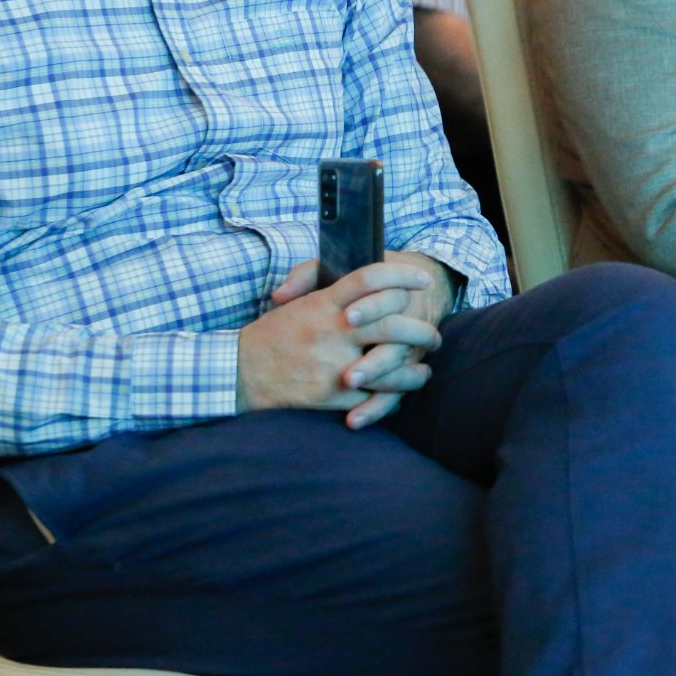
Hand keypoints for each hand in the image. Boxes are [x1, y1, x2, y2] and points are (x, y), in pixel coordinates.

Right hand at [239, 260, 441, 426]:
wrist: (240, 373)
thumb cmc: (270, 336)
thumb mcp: (294, 302)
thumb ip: (324, 287)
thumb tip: (365, 282)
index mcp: (323, 303)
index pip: (370, 279)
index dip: (401, 276)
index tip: (422, 280)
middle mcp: (331, 331)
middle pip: (391, 325)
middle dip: (421, 331)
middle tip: (434, 335)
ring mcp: (332, 365)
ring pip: (388, 367)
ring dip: (413, 372)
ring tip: (424, 371)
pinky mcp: (329, 396)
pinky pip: (370, 398)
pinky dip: (389, 398)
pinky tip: (399, 395)